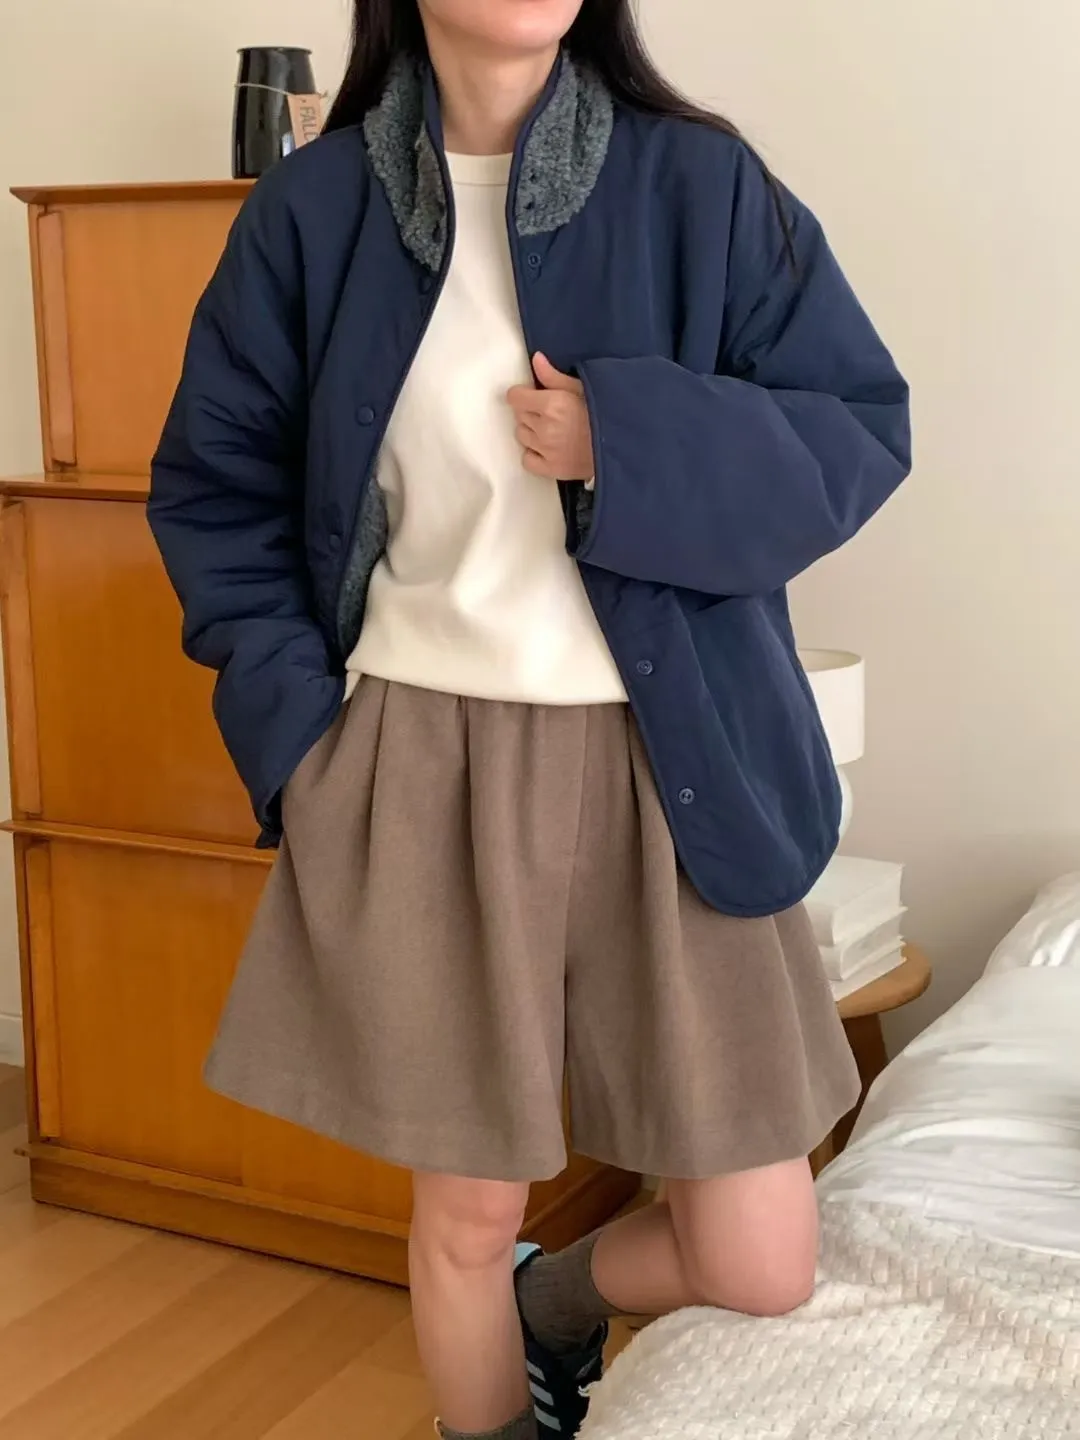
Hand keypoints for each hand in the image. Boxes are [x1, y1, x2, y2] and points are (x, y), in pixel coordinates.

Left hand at [507, 353, 594, 480]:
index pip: (515, 397)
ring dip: (531, 431)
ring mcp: (546, 450)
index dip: (522, 394)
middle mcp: (545, 427)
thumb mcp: (582, 388)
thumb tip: (536, 359)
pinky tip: (547, 448)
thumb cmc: (604, 414)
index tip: (531, 396)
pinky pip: (527, 459)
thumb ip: (554, 376)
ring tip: (552, 430)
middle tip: (551, 413)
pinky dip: (533, 454)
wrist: (621, 445)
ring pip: (521, 435)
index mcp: (552, 404)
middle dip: (530, 411)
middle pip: (519, 415)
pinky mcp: (551, 469)